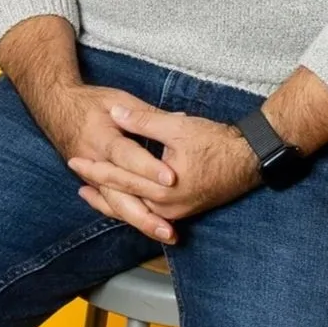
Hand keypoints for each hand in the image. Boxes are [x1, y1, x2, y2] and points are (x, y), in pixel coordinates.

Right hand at [39, 83, 185, 242]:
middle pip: (119, 195)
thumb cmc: (90, 101)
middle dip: (145, 215)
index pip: (127, 156)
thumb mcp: (118, 99)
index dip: (148, 168)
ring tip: (166, 235)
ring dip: (141, 222)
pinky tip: (149, 229)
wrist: (55, 107)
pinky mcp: (93, 183)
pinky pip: (111, 205)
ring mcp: (91, 178)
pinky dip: (129, 218)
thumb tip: (181, 118)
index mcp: (102, 138)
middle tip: (169, 229)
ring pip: (116, 206)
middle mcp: (95, 163)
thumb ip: (147, 115)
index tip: (171, 179)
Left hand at [68, 97, 259, 240]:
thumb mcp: (178, 127)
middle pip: (122, 200)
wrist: (252, 159)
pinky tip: (124, 198)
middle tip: (76, 176)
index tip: (75, 159)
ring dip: (111, 201)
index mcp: (161, 189)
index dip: (95, 167)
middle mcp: (166, 207)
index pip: (119, 178)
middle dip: (97, 188)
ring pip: (134, 210)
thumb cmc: (218, 142)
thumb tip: (116, 113)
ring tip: (90, 194)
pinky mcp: (184, 211)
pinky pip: (149, 212)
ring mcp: (176, 212)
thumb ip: (143, 121)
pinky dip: (132, 204)